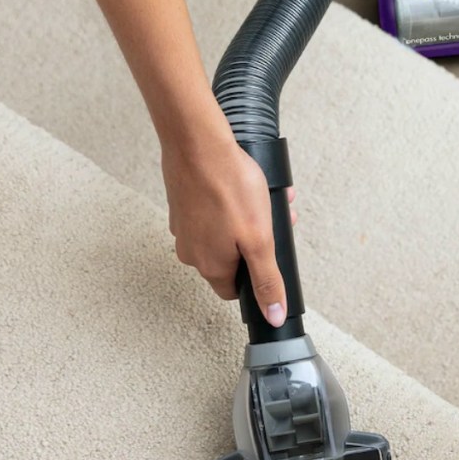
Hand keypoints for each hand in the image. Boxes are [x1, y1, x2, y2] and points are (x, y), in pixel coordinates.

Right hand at [162, 128, 296, 326]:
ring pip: (224, 232)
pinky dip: (230, 202)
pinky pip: (213, 212)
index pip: (235, 290)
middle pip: (232, 258)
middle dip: (257, 240)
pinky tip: (244, 184)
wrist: (196, 143)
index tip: (270, 254)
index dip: (256, 275)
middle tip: (274, 219)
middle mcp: (192, 251)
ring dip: (248, 219)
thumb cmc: (227, 187)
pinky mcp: (183, 204)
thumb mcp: (259, 239)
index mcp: (210, 265)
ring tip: (265, 196)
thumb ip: (266, 279)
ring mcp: (184, 226)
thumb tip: (273, 316)